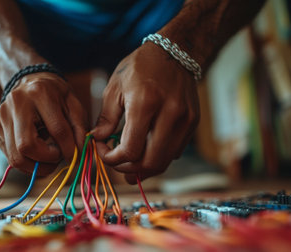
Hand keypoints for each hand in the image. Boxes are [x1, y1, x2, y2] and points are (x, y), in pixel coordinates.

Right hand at [0, 72, 87, 175]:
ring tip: (49, 159)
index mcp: (39, 92)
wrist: (29, 81)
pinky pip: (10, 157)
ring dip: (36, 166)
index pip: (56, 130)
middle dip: (46, 161)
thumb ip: (79, 129)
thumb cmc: (55, 95)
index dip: (68, 149)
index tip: (74, 157)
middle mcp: (16, 103)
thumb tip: (79, 154)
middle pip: (26, 147)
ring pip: (15, 157)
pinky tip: (37, 153)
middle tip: (58, 159)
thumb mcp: (74, 105)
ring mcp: (1, 116)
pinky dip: (26, 162)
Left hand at [91, 43, 199, 183]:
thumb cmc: (140, 67)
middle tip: (116, 162)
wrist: (175, 52)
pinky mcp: (193, 123)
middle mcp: (170, 114)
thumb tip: (97, 140)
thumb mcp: (115, 87)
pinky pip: (174, 152)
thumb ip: (106, 118)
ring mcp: (185, 120)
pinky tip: (145, 148)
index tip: (103, 150)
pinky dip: (157, 156)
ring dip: (143, 168)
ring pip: (164, 162)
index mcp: (145, 103)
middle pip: (150, 163)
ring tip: (128, 163)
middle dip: (128, 169)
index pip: (130, 150)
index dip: (112, 158)